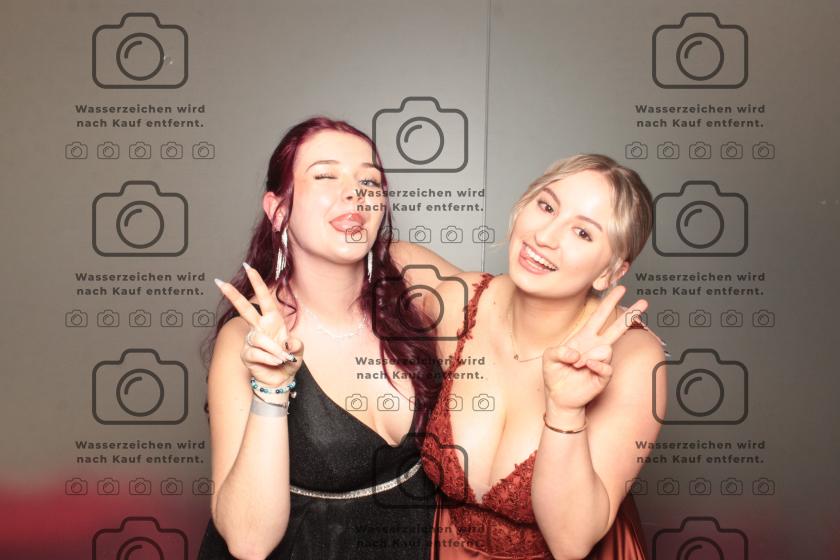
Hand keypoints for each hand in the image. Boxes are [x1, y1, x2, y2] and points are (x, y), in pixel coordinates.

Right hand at [214, 263, 303, 389]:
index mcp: (273, 320)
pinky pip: (257, 353)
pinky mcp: (246, 354)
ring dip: (274, 350)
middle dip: (233, 295)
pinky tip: (274, 362)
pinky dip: (269, 359)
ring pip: (259, 339)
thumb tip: (288, 344)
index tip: (248, 267)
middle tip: (219, 282)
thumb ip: (296, 345)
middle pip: (244, 309)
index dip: (257, 282)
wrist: (280, 380)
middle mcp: (260, 327)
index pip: (264, 298)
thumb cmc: (288, 361)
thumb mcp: (298, 351)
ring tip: (282, 358)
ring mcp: (251, 340)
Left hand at [542, 285, 647, 411]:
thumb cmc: (555, 374)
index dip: (609, 302)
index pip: (599, 316)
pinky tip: (586, 366)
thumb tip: (577, 355)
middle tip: (644, 302)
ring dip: (589, 355)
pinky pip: (605, 366)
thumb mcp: (549, 358)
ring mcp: (601, 360)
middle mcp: (596, 346)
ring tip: (577, 363)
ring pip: (608, 349)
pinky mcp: (603, 375)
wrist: (559, 396)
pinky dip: (595, 365)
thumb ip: (558, 351)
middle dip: (630, 315)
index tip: (620, 289)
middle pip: (616, 327)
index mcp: (584, 337)